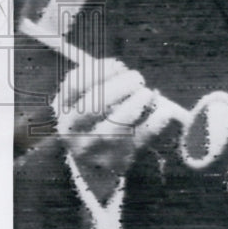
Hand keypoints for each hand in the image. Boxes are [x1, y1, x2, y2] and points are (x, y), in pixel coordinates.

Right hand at [53, 59, 173, 195]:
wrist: (98, 164)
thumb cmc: (98, 118)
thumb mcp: (88, 99)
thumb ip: (100, 79)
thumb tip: (119, 67)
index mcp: (63, 110)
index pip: (74, 84)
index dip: (100, 70)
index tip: (118, 64)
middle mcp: (72, 131)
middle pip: (94, 104)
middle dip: (122, 85)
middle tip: (138, 78)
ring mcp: (94, 148)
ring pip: (117, 123)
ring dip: (138, 101)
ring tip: (148, 93)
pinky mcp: (118, 159)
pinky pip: (142, 136)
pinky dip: (158, 119)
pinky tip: (164, 111)